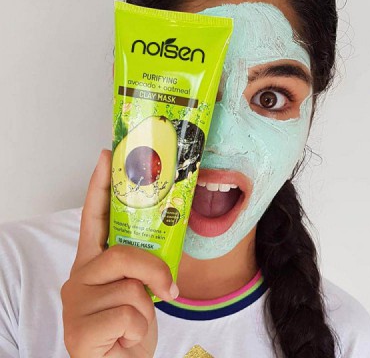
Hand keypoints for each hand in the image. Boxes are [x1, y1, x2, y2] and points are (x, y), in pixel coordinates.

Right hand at [61, 150, 178, 357]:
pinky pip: (127, 316)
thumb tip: (165, 242)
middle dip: (153, 272)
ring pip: (131, 288)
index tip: (107, 155)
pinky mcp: (78, 329)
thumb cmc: (129, 324)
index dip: (100, 185)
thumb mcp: (139, 287)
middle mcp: (80, 276)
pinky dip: (138, 330)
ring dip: (146, 310)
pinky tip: (123, 339)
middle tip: (167, 289)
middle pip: (122, 255)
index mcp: (94, 262)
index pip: (94, 216)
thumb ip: (142, 263)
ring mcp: (76, 301)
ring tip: (133, 325)